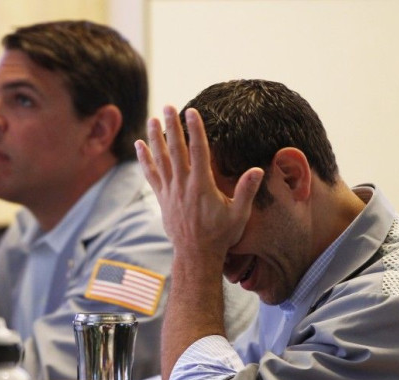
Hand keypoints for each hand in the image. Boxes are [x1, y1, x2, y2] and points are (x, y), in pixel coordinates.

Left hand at [135, 106, 262, 261]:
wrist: (196, 255)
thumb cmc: (221, 235)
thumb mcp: (239, 215)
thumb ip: (247, 191)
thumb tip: (258, 169)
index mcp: (202, 185)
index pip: (198, 151)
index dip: (195, 130)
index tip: (191, 112)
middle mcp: (183, 185)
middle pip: (175, 150)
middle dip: (171, 126)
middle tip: (167, 106)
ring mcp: (170, 191)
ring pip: (160, 159)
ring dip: (155, 138)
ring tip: (152, 119)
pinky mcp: (162, 199)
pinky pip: (151, 175)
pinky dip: (145, 159)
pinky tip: (140, 145)